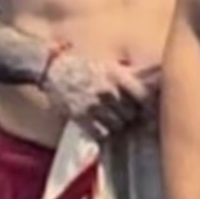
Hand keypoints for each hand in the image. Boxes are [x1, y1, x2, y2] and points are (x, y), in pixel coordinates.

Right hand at [41, 51, 156, 140]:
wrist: (50, 69)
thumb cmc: (80, 65)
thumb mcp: (106, 65)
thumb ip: (125, 75)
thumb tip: (147, 84)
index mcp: (114, 74)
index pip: (142, 93)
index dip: (148, 103)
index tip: (150, 107)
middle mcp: (106, 90)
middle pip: (131, 112)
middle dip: (133, 115)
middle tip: (132, 116)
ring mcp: (93, 105)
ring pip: (118, 124)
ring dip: (119, 125)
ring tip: (116, 121)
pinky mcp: (80, 117)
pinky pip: (100, 133)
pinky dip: (103, 133)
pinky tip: (102, 128)